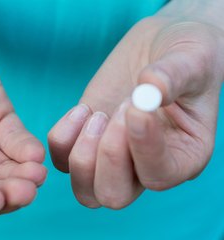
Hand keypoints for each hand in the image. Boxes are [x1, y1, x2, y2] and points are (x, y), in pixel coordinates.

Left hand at [48, 5, 223, 207]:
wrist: (159, 47)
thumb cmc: (186, 55)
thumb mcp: (192, 57)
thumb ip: (175, 75)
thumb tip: (150, 88)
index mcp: (184, 157)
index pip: (157, 175)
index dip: (141, 147)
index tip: (134, 106)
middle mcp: (147, 167)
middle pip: (113, 196)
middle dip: (108, 155)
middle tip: (116, 109)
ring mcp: (114, 158)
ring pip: (85, 190)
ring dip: (82, 154)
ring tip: (96, 112)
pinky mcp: (87, 141)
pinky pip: (61, 161)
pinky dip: (63, 139)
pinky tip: (82, 109)